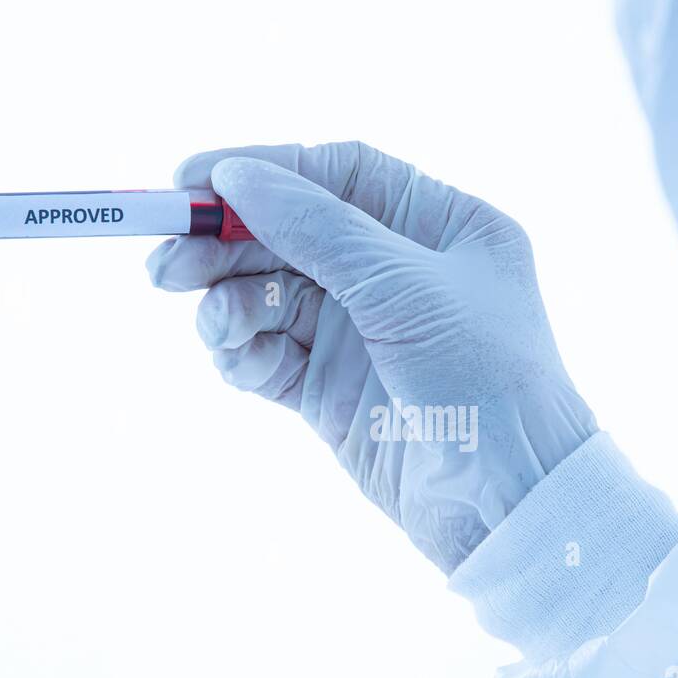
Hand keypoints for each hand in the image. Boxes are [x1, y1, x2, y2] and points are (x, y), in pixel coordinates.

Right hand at [147, 142, 596, 572]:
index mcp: (442, 226)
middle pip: (292, 233)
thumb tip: (236, 176)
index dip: (264, 170)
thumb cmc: (489, 383)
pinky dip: (243, 353)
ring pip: (272, 296)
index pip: (339, 175)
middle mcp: (401, 273)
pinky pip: (270, 356)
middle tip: (166, 265)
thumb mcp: (406, 289)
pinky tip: (234, 360)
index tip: (189, 179)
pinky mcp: (335, 393)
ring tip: (212, 326)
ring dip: (229, 304)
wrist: (511, 507)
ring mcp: (365, 334)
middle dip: (227, 245)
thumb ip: (319, 229)